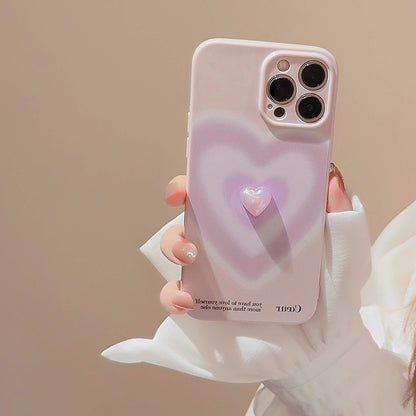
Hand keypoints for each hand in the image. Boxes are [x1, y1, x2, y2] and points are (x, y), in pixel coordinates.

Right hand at [159, 164, 352, 313]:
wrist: (324, 342)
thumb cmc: (334, 291)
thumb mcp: (344, 248)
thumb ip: (339, 214)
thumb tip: (329, 175)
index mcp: (254, 220)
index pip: (220, 193)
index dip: (197, 181)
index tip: (187, 184)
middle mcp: (229, 241)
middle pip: (190, 217)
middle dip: (182, 209)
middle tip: (185, 217)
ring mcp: (216, 271)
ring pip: (177, 250)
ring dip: (174, 246)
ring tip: (191, 257)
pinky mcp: (209, 303)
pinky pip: (177, 296)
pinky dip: (173, 295)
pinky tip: (188, 299)